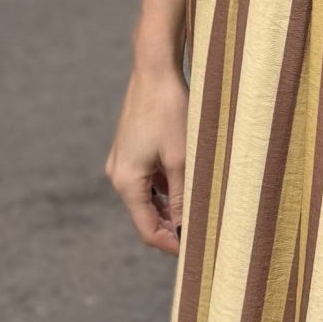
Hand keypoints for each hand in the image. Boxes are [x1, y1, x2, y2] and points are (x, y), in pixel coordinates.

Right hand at [105, 62, 189, 253]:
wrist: (154, 69)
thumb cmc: (169, 110)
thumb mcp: (181, 159)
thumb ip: (183, 197)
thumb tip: (187, 229)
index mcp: (126, 181)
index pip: (147, 230)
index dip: (172, 244)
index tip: (197, 251)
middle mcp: (118, 174)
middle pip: (146, 216)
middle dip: (173, 227)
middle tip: (204, 235)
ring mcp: (122, 162)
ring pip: (148, 199)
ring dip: (171, 208)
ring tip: (201, 213)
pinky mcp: (130, 150)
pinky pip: (148, 181)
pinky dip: (167, 189)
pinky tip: (190, 188)